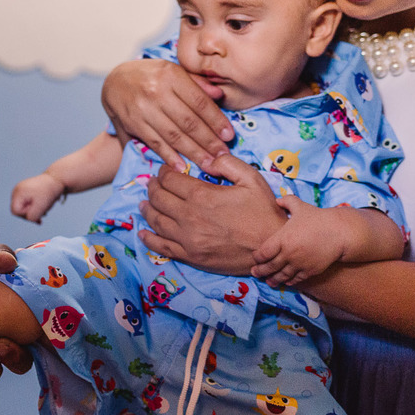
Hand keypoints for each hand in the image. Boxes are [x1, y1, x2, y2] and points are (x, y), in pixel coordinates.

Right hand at [11, 173, 64, 222]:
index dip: (26, 215)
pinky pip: (27, 203)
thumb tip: (28, 219)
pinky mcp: (25, 191)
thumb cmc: (49, 192)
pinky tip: (43, 206)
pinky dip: (34, 206)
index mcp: (18, 193)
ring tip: (44, 208)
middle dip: (30, 213)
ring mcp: (20, 190)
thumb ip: (32, 216)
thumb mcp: (41, 207)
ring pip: (23, 207)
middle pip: (18, 210)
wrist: (56, 179)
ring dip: (34, 211)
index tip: (38, 210)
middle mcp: (16, 190)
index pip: (15, 211)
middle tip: (44, 213)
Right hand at [101, 59, 233, 168]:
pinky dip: (169, 157)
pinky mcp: (133, 124)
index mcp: (171, 75)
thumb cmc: (150, 76)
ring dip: (193, 153)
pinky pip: (155, 143)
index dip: (216, 121)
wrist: (113, 81)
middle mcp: (156, 92)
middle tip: (223, 156)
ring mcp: (143, 110)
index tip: (229, 136)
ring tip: (208, 164)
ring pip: (173, 135)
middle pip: (188, 122)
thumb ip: (197, 83)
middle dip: (208, 141)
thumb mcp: (173, 70)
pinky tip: (182, 167)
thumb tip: (220, 96)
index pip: (199, 102)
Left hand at [138, 154, 284, 274]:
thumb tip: (206, 158)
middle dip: (153, 188)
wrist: (271, 247)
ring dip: (147, 210)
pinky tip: (143, 233)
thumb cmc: (264, 211)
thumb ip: (227, 163)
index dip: (164, 172)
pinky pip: (162, 247)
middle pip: (159, 199)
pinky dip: (149, 239)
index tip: (164, 170)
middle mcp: (189, 217)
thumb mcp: (251, 178)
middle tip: (152, 184)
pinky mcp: (190, 256)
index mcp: (202, 195)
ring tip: (143, 203)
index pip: (171, 180)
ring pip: (157, 221)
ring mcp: (188, 239)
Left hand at [250, 197, 344, 286]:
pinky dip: (289, 281)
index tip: (256, 257)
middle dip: (260, 271)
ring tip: (268, 281)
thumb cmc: (318, 218)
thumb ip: (287, 201)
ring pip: (282, 275)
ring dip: (273, 279)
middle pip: (269, 266)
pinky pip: (296, 279)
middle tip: (255, 273)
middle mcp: (288, 253)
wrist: (339, 232)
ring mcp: (299, 264)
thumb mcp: (301, 207)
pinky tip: (285, 281)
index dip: (257, 257)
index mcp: (282, 239)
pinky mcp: (310, 271)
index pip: (263, 253)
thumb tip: (278, 200)